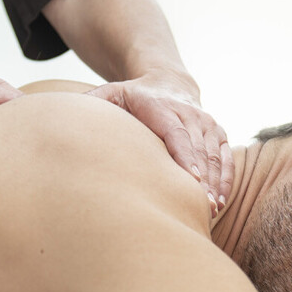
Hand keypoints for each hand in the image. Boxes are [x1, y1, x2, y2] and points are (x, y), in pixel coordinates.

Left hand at [86, 73, 232, 213]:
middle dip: (204, 179)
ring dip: (216, 184)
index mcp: (164, 108)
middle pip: (200, 150)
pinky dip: (226, 180)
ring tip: (212, 209)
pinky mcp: (218, 134)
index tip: (192, 180)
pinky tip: (221, 201)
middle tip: (203, 206)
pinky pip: (227, 159)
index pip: (178, 134)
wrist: (168, 83)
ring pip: (216, 156)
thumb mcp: (112, 93)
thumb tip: (64, 115)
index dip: (186, 157)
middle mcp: (191, 115)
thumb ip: (95, 104)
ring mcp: (207, 124)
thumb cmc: (134, 97)